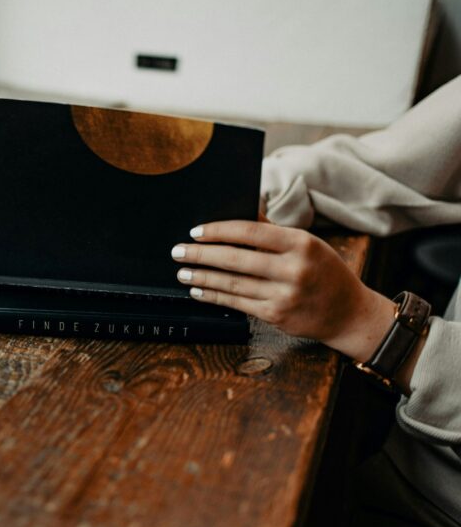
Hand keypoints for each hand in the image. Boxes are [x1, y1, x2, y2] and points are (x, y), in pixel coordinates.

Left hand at [171, 220, 394, 362]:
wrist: (348, 313)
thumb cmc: (324, 271)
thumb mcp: (307, 244)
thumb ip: (272, 230)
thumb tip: (240, 211)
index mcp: (300, 243)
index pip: (250, 231)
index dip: (219, 230)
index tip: (196, 231)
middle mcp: (293, 269)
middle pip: (236, 259)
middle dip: (201, 254)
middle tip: (178, 251)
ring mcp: (284, 295)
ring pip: (233, 283)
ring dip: (202, 276)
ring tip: (182, 271)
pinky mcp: (277, 315)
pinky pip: (238, 303)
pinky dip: (214, 296)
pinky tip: (199, 290)